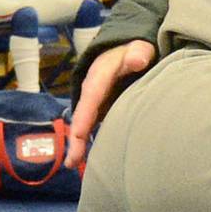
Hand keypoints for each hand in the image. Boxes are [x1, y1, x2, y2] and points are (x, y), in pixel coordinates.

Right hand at [66, 39, 156, 168]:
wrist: (131, 50)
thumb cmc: (135, 50)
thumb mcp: (138, 46)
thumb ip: (138, 52)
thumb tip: (138, 59)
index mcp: (100, 75)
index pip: (91, 96)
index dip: (84, 115)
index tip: (78, 133)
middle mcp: (93, 90)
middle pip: (83, 115)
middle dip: (76, 137)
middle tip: (72, 160)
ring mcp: (96, 101)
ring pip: (85, 123)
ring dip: (79, 144)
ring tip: (73, 164)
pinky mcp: (102, 109)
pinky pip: (92, 126)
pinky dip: (89, 141)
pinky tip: (91, 160)